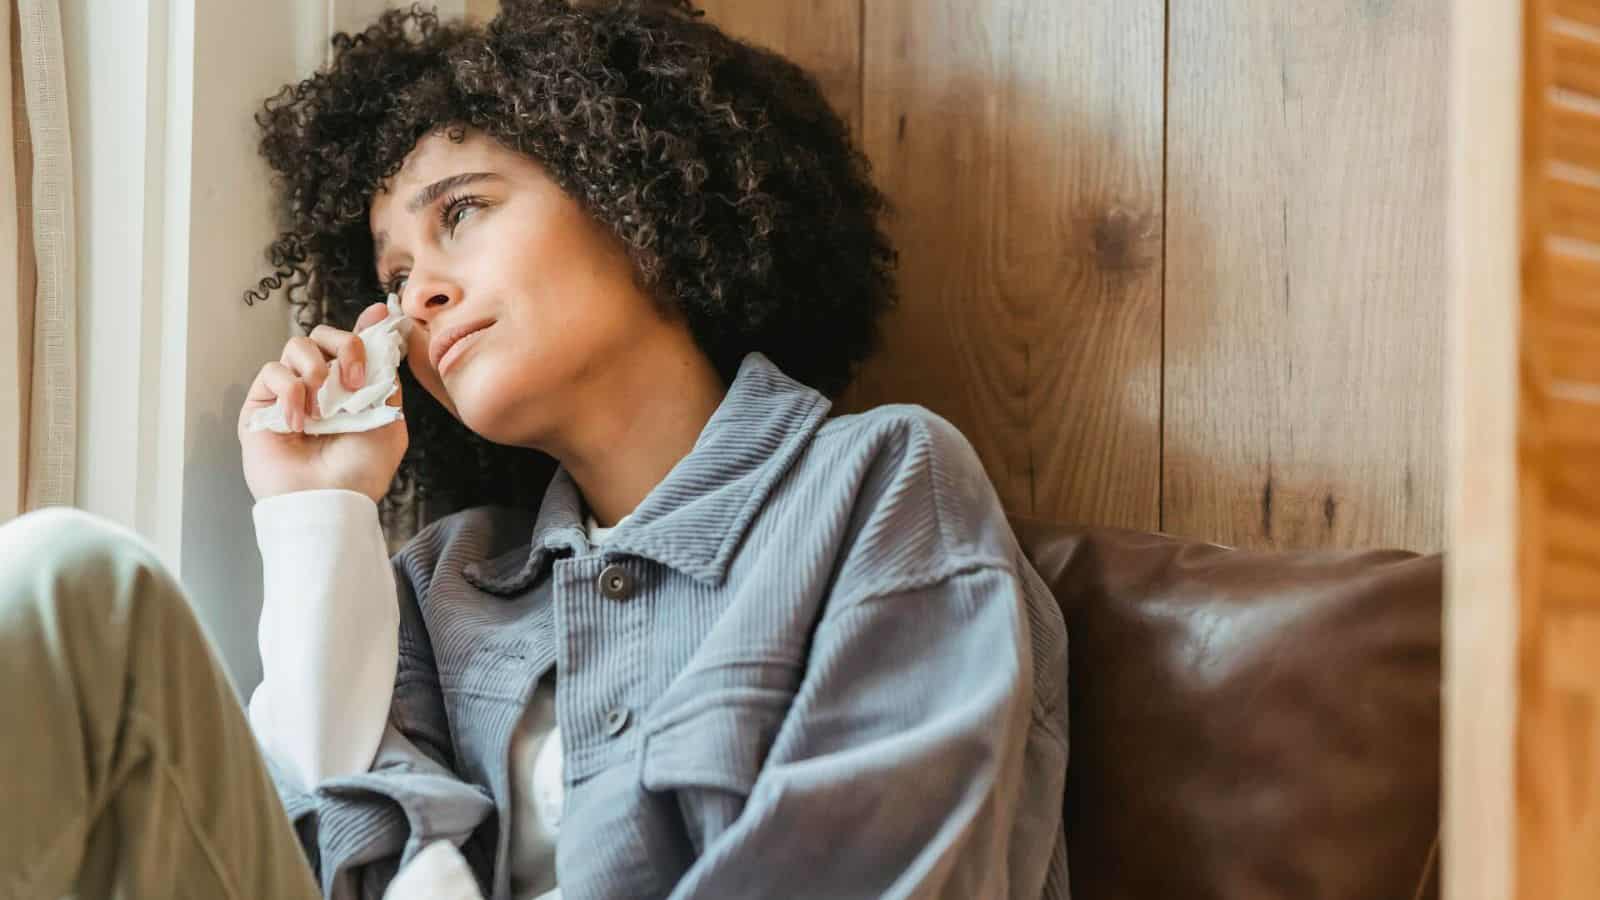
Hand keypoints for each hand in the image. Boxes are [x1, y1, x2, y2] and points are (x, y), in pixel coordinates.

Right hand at [238, 302, 407, 502]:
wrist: (329, 500)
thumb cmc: (359, 471)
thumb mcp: (389, 422)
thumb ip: (386, 381)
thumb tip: (385, 339)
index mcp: (349, 389)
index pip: (351, 345)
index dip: (364, 326)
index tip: (380, 314)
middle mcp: (319, 387)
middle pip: (323, 335)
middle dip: (345, 346)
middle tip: (354, 382)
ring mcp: (288, 394)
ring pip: (296, 346)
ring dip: (316, 368)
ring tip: (323, 406)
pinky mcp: (261, 405)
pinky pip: (272, 372)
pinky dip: (290, 392)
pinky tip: (300, 422)